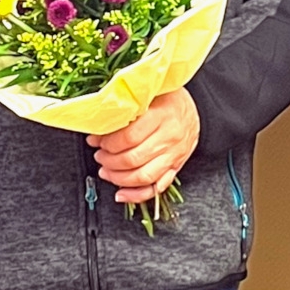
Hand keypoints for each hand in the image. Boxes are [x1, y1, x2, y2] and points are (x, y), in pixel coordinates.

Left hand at [90, 88, 199, 203]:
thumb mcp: (148, 94)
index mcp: (161, 115)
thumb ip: (126, 108)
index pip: (129, 137)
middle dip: (109, 161)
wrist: (192, 109)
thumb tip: (99, 124)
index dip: (108, 143)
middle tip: (99, 155)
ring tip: (106, 171)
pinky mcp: (175, 167)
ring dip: (118, 178)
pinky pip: (156, 188)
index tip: (96, 141)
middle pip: (133, 158)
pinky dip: (136, 195)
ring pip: (143, 177)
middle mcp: (169, 137)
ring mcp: (174, 155)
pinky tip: (122, 194)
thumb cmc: (168, 99)